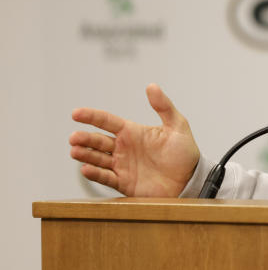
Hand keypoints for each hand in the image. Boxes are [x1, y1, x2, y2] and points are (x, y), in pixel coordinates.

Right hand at [69, 84, 200, 197]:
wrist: (191, 180)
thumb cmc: (185, 153)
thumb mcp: (177, 126)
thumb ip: (164, 106)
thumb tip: (151, 86)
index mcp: (133, 132)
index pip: (107, 121)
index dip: (91, 116)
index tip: (75, 114)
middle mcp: (124, 148)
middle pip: (98, 141)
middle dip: (84, 138)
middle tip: (74, 137)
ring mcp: (122, 165)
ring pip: (97, 158)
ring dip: (85, 154)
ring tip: (75, 151)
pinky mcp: (124, 182)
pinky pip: (106, 178)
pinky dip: (95, 174)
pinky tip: (86, 169)